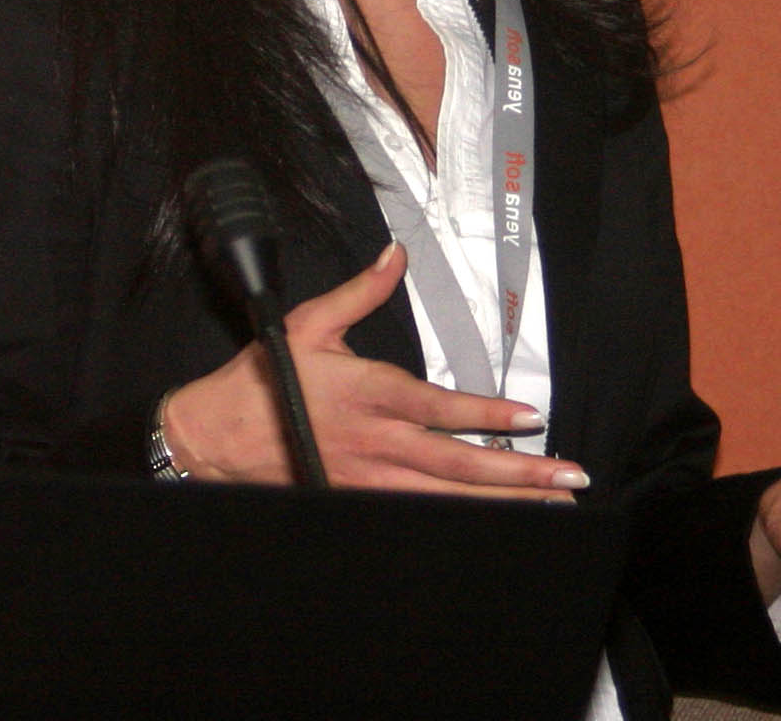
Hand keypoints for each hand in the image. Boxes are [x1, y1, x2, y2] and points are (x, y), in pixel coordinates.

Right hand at [162, 241, 589, 500]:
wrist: (212, 437)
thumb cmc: (263, 379)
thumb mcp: (310, 323)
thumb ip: (361, 292)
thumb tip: (396, 255)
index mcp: (369, 393)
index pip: (441, 408)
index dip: (488, 415)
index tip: (531, 418)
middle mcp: (377, 442)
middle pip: (459, 465)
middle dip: (519, 474)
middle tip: (568, 479)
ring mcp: (368, 479)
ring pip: (446, 497)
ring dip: (501, 502)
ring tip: (549, 506)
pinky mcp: (354, 500)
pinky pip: (416, 515)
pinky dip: (457, 520)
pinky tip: (490, 525)